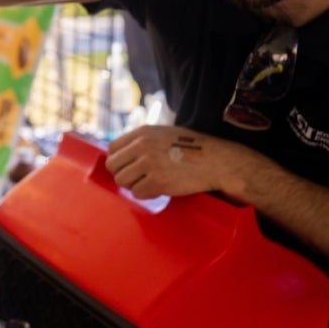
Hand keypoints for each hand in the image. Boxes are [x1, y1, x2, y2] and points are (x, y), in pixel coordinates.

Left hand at [104, 124, 263, 201]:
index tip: (128, 167)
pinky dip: (146, 194)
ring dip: (134, 185)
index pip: (112, 148)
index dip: (118, 160)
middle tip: (138, 178)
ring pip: (122, 181)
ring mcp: (149, 164)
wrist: (216, 161)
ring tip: (150, 183)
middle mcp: (142, 146)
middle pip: (113, 166)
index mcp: (143, 133)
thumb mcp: (164, 133)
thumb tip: (122, 155)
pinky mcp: (157, 181)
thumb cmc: (192, 148)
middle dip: (123, 174)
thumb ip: (142, 141)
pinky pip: (137, 193)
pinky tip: (159, 189)